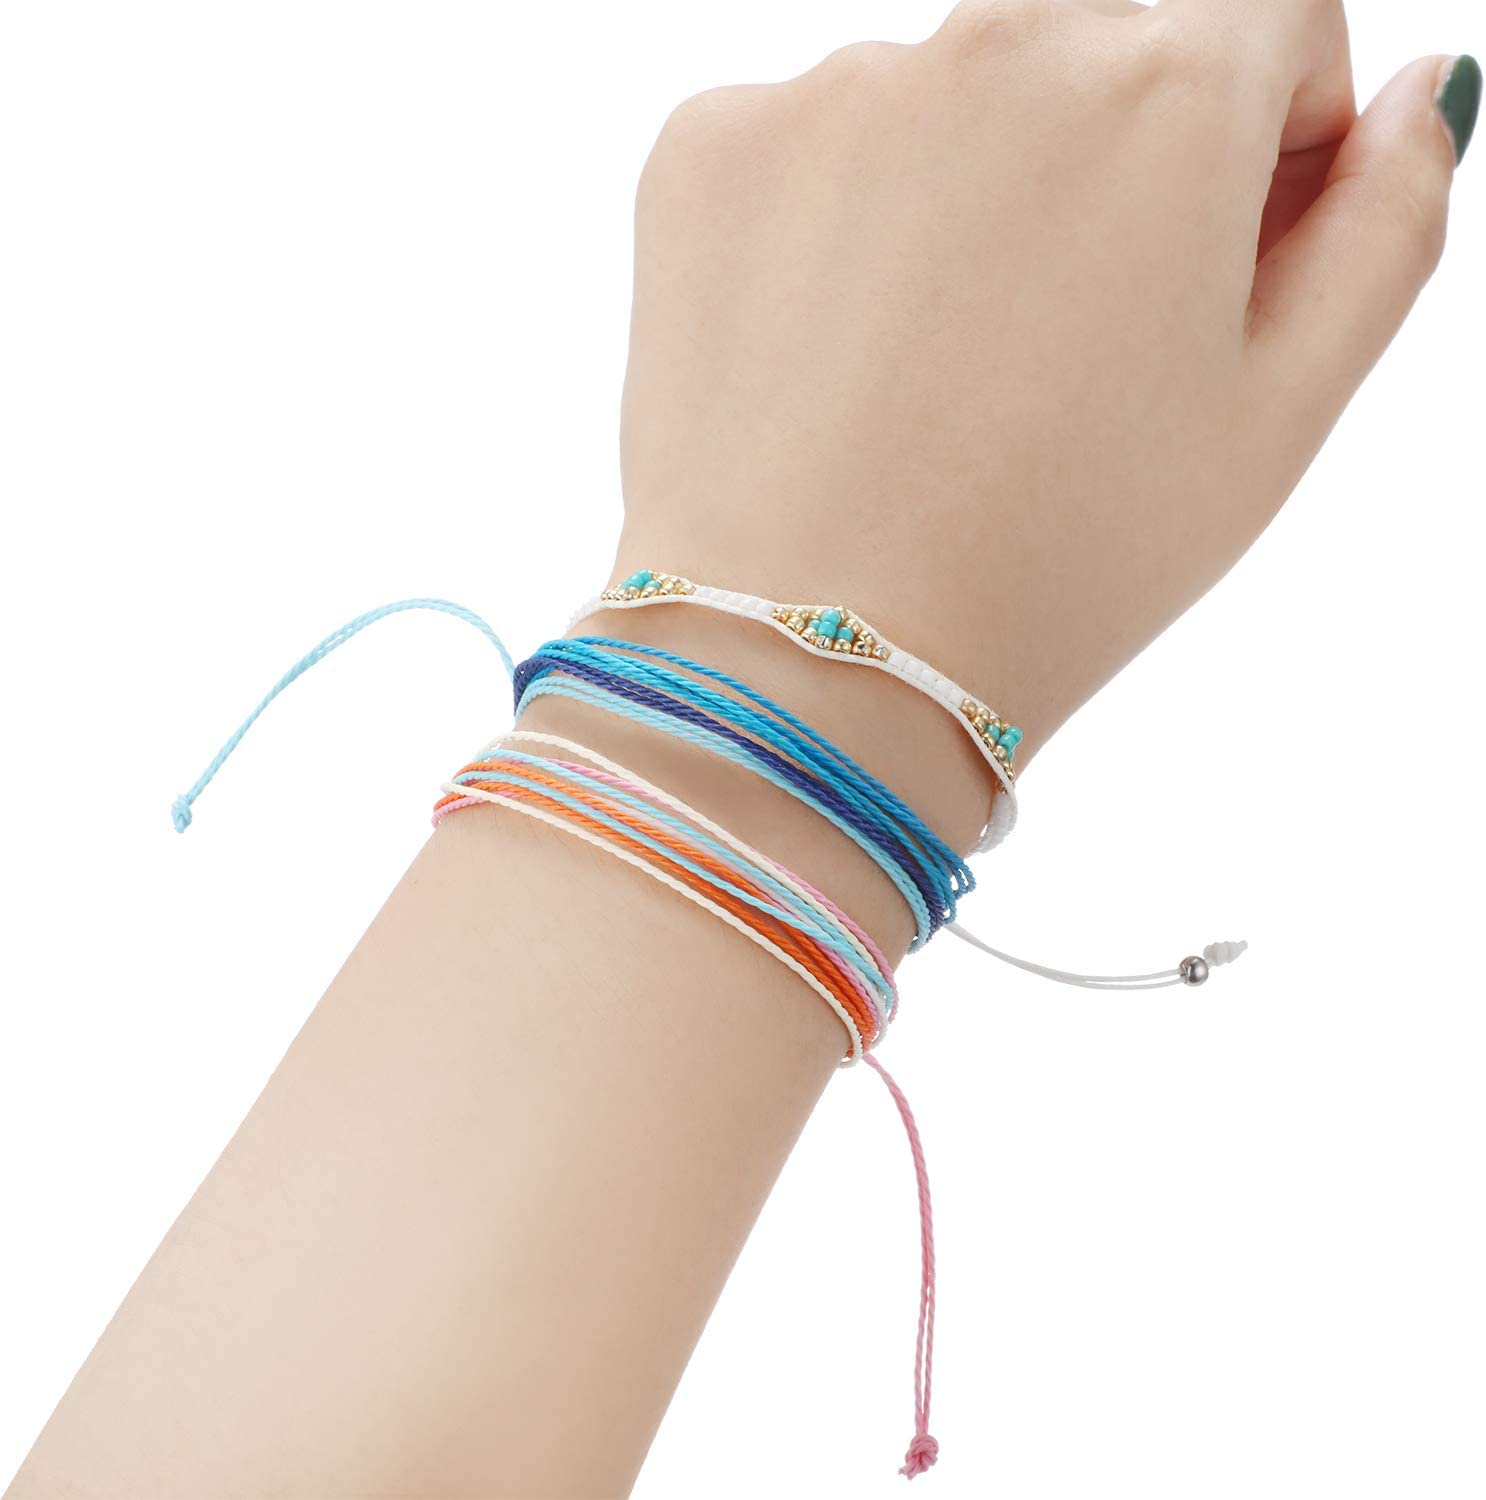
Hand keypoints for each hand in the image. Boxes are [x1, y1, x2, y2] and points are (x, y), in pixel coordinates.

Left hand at [615, 0, 1475, 761]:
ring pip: (947, 97)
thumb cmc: (1056, 562)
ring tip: (939, 371)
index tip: (1214, 259)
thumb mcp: (1276, 417)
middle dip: (1118, 152)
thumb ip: (1385, 229)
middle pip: (1102, 43)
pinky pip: (810, 145)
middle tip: (1068, 332)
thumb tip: (1416, 101)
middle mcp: (998, 41)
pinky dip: (834, 223)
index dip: (1265, 147)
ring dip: (968, 188)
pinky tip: (836, 357)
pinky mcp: (707, 149)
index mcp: (1167, 89)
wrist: (811, 655)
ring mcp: (833, 90)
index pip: (1274, 25)